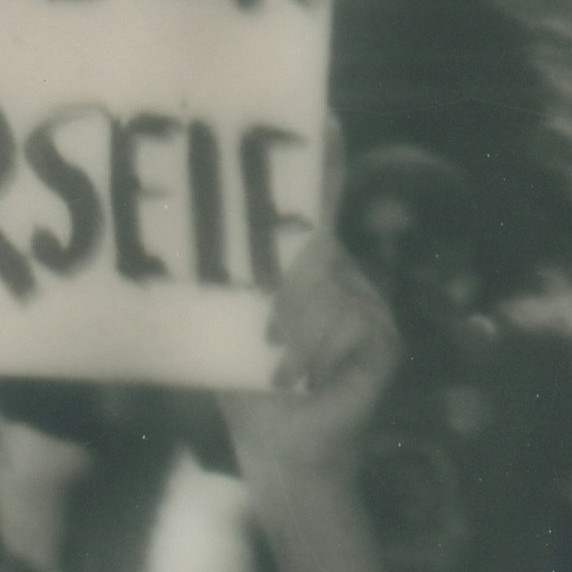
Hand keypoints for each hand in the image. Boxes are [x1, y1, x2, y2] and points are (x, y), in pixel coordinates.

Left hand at [219, 173, 401, 503]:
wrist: (279, 452)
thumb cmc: (249, 389)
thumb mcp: (230, 328)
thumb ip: (231, 287)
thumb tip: (186, 245)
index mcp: (312, 270)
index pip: (318, 208)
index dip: (323, 164)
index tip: (324, 118)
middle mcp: (347, 278)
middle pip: (318, 250)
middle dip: (285, 292)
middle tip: (268, 337)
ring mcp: (372, 307)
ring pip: (329, 291)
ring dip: (294, 337)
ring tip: (283, 374)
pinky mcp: (385, 339)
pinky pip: (348, 322)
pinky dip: (316, 354)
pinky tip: (305, 382)